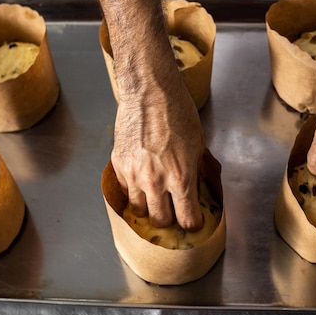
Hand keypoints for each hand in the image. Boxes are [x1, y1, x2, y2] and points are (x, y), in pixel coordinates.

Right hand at [111, 66, 204, 230]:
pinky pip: (125, 191)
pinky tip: (141, 181)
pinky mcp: (118, 165)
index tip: (194, 221)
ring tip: (155, 198)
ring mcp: (133, 175)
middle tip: (174, 211)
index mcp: (181, 178)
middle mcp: (155, 182)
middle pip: (161, 221)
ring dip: (148, 208)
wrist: (149, 91)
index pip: (187, 219)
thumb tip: (196, 189)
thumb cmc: (177, 111)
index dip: (193, 223)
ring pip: (138, 210)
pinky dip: (133, 191)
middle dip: (170, 219)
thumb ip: (195, 171)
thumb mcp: (197, 144)